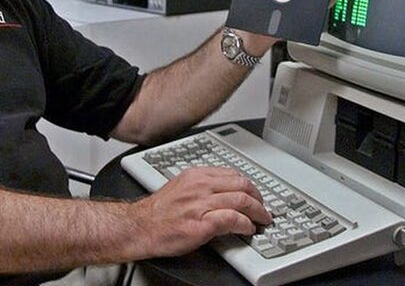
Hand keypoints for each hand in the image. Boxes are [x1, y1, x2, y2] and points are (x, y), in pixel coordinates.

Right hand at [131, 167, 271, 257]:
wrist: (140, 227)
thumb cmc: (158, 212)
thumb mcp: (181, 187)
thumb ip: (202, 186)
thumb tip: (223, 192)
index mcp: (196, 175)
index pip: (232, 174)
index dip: (249, 186)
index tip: (254, 194)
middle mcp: (200, 186)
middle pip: (241, 184)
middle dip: (258, 197)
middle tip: (263, 208)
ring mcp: (201, 204)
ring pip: (241, 200)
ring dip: (257, 212)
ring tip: (261, 220)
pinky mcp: (202, 224)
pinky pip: (233, 220)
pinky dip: (245, 225)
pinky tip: (248, 229)